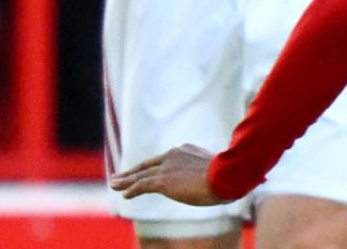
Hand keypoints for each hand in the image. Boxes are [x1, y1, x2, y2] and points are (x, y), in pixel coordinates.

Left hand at [109, 144, 223, 205]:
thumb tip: (228, 180)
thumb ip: (215, 173)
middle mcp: (172, 156)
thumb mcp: (222, 171)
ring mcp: (167, 168)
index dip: (151, 166)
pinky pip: (142, 185)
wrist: (228, 176)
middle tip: (119, 176)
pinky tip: (125, 195)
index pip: (163, 160)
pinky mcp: (163, 181)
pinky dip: (132, 189)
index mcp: (185, 151)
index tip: (143, 170)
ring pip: (141, 175)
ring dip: (126, 181)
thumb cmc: (232, 175)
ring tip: (114, 184)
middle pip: (147, 165)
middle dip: (132, 172)